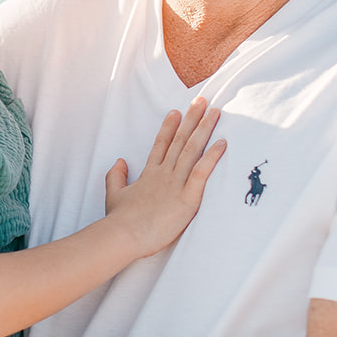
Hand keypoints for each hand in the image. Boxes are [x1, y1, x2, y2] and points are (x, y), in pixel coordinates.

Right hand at [103, 97, 224, 256]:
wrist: (124, 234)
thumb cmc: (120, 219)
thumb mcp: (114, 194)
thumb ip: (117, 176)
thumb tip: (120, 161)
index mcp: (149, 174)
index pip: (161, 144)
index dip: (169, 127)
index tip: (177, 112)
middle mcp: (163, 174)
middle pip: (180, 140)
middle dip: (191, 119)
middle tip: (202, 101)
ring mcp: (176, 184)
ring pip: (192, 150)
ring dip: (204, 129)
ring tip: (214, 112)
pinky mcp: (187, 198)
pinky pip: (202, 172)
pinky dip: (212, 156)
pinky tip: (222, 142)